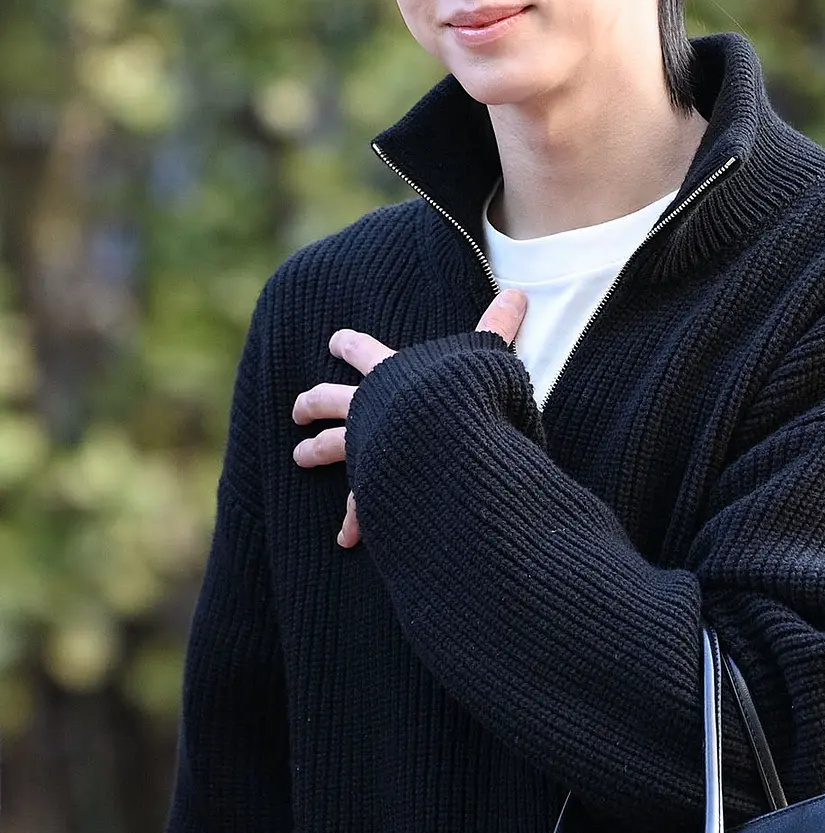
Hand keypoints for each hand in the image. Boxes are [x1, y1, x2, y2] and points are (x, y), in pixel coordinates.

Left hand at [291, 288, 527, 547]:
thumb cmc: (463, 392)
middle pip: (333, 400)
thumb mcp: (483, 354)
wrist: (445, 435)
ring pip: (333, 447)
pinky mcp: (374, 483)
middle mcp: (372, 409)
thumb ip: (497, 326)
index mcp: (392, 375)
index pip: (365, 353)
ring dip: (315, 451)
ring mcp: (367, 446)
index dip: (350, 346)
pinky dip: (353, 522)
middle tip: (299, 409)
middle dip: (315, 402)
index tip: (335, 342)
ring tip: (299, 456)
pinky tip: (345, 540)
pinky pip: (359, 505)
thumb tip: (518, 293)